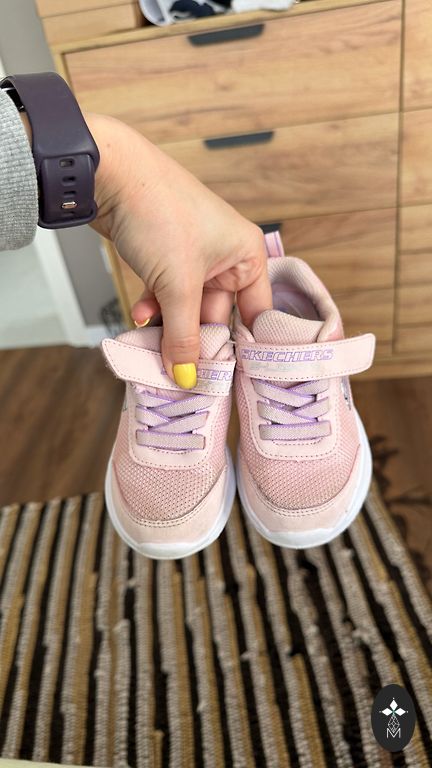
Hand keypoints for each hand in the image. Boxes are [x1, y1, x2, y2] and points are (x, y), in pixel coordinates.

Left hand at [87, 114, 271, 388]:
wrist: (110, 173)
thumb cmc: (160, 217)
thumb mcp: (177, 285)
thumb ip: (183, 336)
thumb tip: (188, 379)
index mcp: (247, 254)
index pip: (255, 312)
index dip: (241, 345)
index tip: (227, 376)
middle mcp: (226, 254)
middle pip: (216, 313)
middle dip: (193, 338)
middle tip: (181, 370)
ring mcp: (194, 253)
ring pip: (186, 305)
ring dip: (168, 324)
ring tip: (152, 346)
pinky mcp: (165, 253)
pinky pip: (166, 290)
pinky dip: (154, 305)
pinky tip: (138, 316)